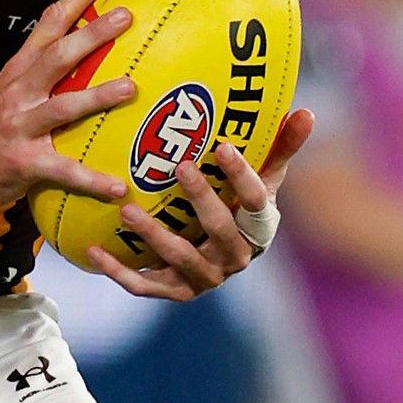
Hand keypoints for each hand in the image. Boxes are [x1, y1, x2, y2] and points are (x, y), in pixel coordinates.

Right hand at [0, 0, 136, 212]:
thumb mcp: (8, 91)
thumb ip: (42, 73)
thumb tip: (88, 53)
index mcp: (18, 70)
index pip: (50, 22)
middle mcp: (19, 92)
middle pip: (58, 55)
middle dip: (92, 34)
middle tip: (125, 17)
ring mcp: (20, 126)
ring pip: (62, 106)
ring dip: (97, 96)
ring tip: (128, 88)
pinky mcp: (24, 162)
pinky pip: (63, 170)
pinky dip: (91, 180)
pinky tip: (117, 187)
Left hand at [86, 106, 314, 301]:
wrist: (221, 255)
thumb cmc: (240, 205)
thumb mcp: (264, 178)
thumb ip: (282, 147)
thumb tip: (308, 111)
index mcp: (259, 227)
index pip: (256, 200)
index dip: (241, 174)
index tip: (223, 145)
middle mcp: (235, 257)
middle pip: (220, 229)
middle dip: (201, 199)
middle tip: (179, 166)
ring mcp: (205, 278)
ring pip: (180, 259)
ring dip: (154, 235)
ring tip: (127, 208)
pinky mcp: (176, 291)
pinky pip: (146, 285)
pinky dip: (119, 271)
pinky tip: (94, 250)